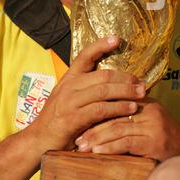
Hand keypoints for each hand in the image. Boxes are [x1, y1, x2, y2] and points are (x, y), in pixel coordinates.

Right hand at [29, 36, 145, 152]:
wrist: (38, 141)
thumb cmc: (57, 119)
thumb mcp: (68, 98)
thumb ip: (85, 89)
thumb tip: (111, 82)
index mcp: (69, 78)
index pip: (85, 55)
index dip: (101, 45)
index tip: (117, 39)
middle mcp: (69, 86)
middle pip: (103, 75)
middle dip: (125, 78)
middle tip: (141, 82)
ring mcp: (70, 101)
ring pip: (104, 91)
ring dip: (126, 92)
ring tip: (141, 94)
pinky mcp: (73, 118)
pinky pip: (101, 109)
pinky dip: (118, 108)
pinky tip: (131, 108)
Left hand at [75, 98, 179, 159]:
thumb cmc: (164, 136)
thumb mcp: (148, 118)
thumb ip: (129, 112)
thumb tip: (101, 111)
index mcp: (145, 101)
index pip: (116, 98)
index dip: (96, 108)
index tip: (80, 118)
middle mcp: (149, 109)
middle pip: (113, 113)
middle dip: (92, 126)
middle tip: (77, 136)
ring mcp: (152, 125)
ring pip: (117, 128)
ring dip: (97, 138)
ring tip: (83, 146)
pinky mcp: (154, 141)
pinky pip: (126, 142)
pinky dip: (109, 147)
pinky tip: (98, 152)